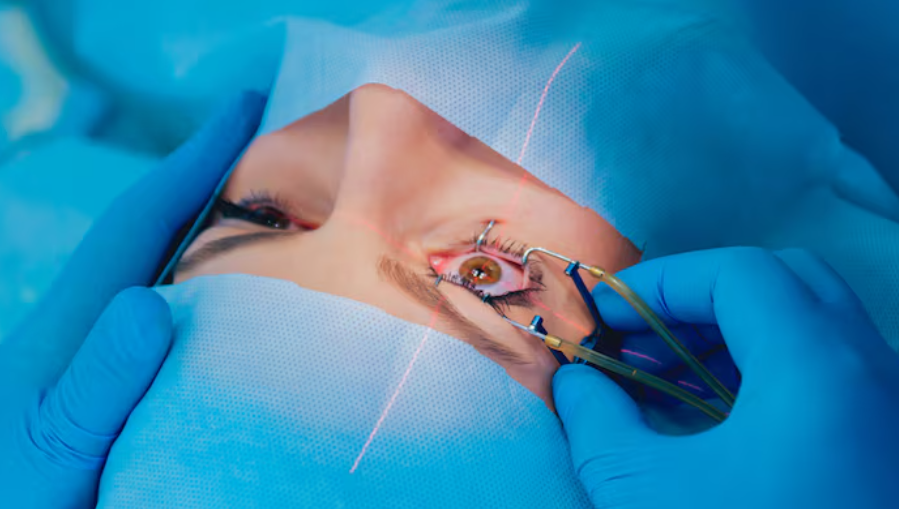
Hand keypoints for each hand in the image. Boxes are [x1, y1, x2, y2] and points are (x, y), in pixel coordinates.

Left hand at [0, 92, 265, 507]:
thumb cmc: (16, 490)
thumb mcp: (55, 439)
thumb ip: (97, 378)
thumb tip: (149, 301)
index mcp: (79, 318)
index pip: (145, 220)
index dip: (195, 160)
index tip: (245, 104)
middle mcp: (103, 323)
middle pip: (168, 233)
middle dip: (220, 183)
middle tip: (284, 147)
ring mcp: (122, 353)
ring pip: (185, 277)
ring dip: (232, 238)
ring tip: (293, 214)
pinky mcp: (140, 385)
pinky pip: (195, 325)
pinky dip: (231, 300)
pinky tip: (264, 309)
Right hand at [555, 247, 898, 508]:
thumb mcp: (644, 493)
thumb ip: (598, 420)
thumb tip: (576, 382)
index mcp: (816, 368)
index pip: (737, 272)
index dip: (662, 281)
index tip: (608, 316)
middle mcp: (868, 374)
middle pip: (786, 281)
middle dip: (704, 296)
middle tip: (646, 334)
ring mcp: (888, 411)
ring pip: (812, 326)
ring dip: (734, 334)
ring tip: (671, 375)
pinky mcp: (884, 448)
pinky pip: (828, 374)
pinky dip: (767, 372)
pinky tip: (718, 419)